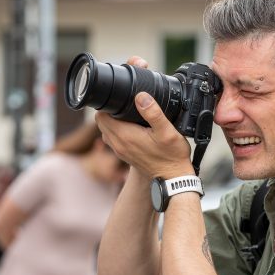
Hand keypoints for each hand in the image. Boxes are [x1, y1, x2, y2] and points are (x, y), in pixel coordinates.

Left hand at [95, 57, 193, 178]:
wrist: (173, 177)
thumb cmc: (172, 156)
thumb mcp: (167, 131)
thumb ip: (153, 113)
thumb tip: (140, 96)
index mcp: (124, 136)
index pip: (101, 115)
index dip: (107, 104)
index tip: (118, 98)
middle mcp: (118, 144)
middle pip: (101, 122)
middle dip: (108, 110)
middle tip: (123, 103)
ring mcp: (120, 151)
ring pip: (106, 130)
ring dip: (112, 121)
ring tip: (126, 113)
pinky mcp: (124, 154)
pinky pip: (113, 138)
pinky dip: (117, 130)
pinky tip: (131, 126)